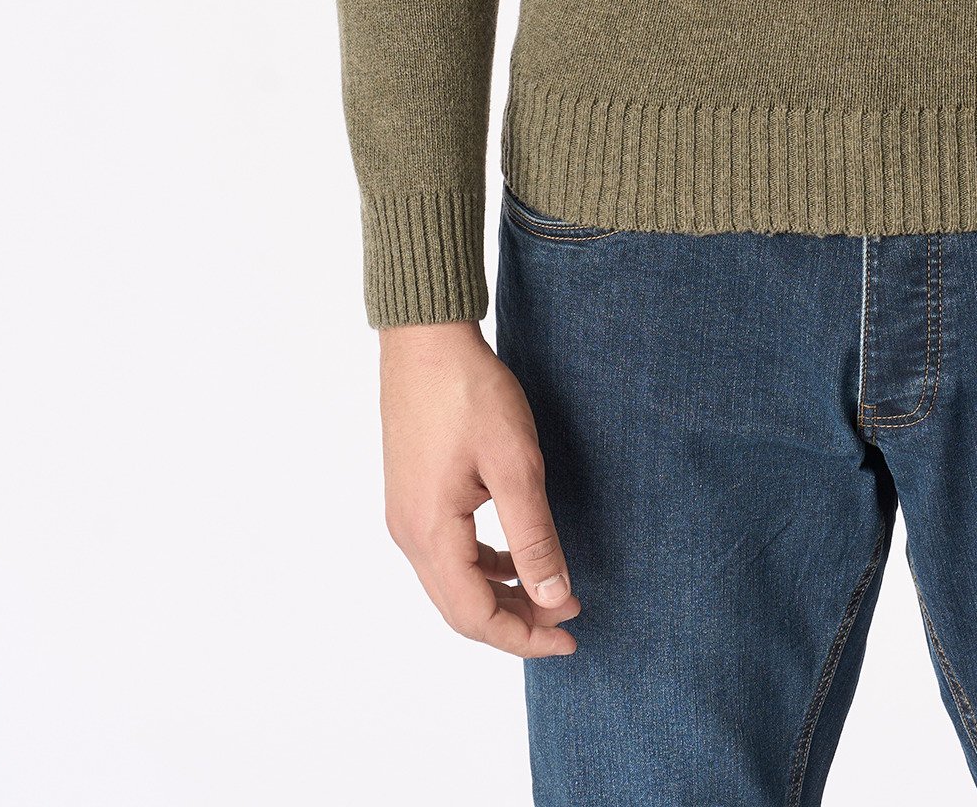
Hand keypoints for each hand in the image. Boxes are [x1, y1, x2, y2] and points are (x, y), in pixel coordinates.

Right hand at [379, 319, 581, 657]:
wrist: (425, 339)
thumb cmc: (469, 393)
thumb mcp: (515, 464)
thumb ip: (534, 536)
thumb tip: (552, 598)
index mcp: (430, 534)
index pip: (476, 616)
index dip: (524, 637)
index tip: (570, 637)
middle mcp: (409, 534)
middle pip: (461, 608)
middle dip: (516, 622)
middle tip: (567, 619)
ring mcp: (405, 515)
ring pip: (453, 583)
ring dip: (501, 594)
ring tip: (549, 592)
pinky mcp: (411, 495)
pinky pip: (448, 553)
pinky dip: (484, 566)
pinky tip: (515, 555)